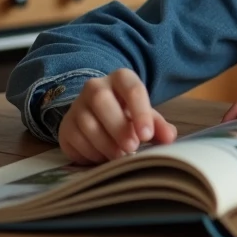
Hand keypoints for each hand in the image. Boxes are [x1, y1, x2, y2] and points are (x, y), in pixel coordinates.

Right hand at [58, 69, 176, 163]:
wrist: (98, 115)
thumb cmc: (128, 114)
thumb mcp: (145, 116)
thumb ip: (159, 126)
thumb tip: (170, 138)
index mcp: (121, 79)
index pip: (132, 89)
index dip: (140, 112)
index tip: (147, 135)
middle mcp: (95, 86)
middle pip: (102, 101)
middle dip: (118, 127)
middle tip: (132, 147)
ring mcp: (77, 105)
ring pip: (88, 123)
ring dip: (105, 144)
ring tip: (120, 156)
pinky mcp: (66, 125)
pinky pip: (75, 139)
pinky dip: (91, 152)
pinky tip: (103, 157)